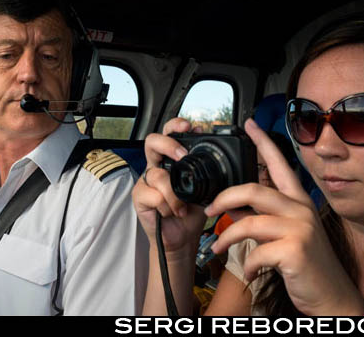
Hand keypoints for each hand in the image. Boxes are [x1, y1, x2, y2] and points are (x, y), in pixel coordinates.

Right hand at [132, 118, 206, 254]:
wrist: (182, 238)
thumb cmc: (192, 212)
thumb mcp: (207, 190)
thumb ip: (210, 173)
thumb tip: (224, 159)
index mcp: (172, 160)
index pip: (170, 133)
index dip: (176, 125)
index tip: (190, 126)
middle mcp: (157, 166)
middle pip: (152, 141)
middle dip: (168, 144)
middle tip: (182, 156)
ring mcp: (146, 181)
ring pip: (157, 174)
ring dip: (173, 194)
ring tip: (182, 207)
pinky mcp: (139, 196)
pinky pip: (153, 195)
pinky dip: (167, 206)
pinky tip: (172, 213)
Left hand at [205, 118, 363, 315]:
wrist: (330, 295)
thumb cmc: (303, 262)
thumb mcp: (283, 233)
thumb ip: (259, 215)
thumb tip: (230, 206)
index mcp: (297, 201)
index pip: (279, 164)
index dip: (263, 142)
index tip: (249, 125)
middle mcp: (300, 209)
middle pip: (253, 190)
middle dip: (224, 198)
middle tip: (209, 210)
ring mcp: (299, 229)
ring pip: (248, 222)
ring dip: (226, 238)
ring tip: (218, 248)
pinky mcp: (295, 251)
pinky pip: (256, 253)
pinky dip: (247, 265)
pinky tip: (251, 273)